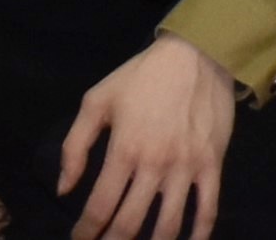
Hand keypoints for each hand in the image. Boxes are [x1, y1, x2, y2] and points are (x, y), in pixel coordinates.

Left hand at [56, 33, 235, 239]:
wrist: (197, 54)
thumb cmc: (142, 77)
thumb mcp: (98, 100)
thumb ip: (75, 145)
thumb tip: (63, 188)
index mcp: (123, 150)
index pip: (100, 206)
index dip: (86, 231)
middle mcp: (154, 166)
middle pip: (130, 223)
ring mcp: (186, 168)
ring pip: (168, 226)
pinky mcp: (212, 166)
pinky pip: (207, 210)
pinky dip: (198, 234)